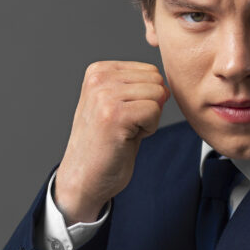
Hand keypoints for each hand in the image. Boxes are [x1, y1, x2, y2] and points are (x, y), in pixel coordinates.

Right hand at [54, 61, 168, 223]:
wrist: (84, 178)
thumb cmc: (103, 145)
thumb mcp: (115, 104)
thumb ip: (137, 87)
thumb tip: (165, 87)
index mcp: (98, 71)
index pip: (150, 71)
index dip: (146, 98)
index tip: (122, 116)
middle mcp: (99, 78)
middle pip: (156, 81)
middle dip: (150, 107)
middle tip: (125, 126)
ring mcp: (104, 96)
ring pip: (157, 95)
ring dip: (149, 119)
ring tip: (124, 132)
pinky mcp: (114, 115)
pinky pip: (154, 111)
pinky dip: (149, 129)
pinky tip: (126, 139)